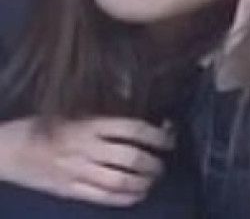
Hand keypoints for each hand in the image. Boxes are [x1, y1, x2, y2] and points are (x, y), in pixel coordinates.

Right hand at [0, 117, 173, 206]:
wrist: (5, 150)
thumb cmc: (41, 127)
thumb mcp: (73, 114)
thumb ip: (103, 119)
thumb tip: (142, 125)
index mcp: (88, 124)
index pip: (133, 129)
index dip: (158, 136)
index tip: (169, 139)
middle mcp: (85, 147)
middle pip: (131, 157)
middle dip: (153, 163)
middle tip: (162, 164)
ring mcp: (76, 171)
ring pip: (120, 180)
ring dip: (143, 182)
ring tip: (153, 180)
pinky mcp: (68, 190)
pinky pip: (103, 198)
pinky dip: (125, 198)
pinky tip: (137, 195)